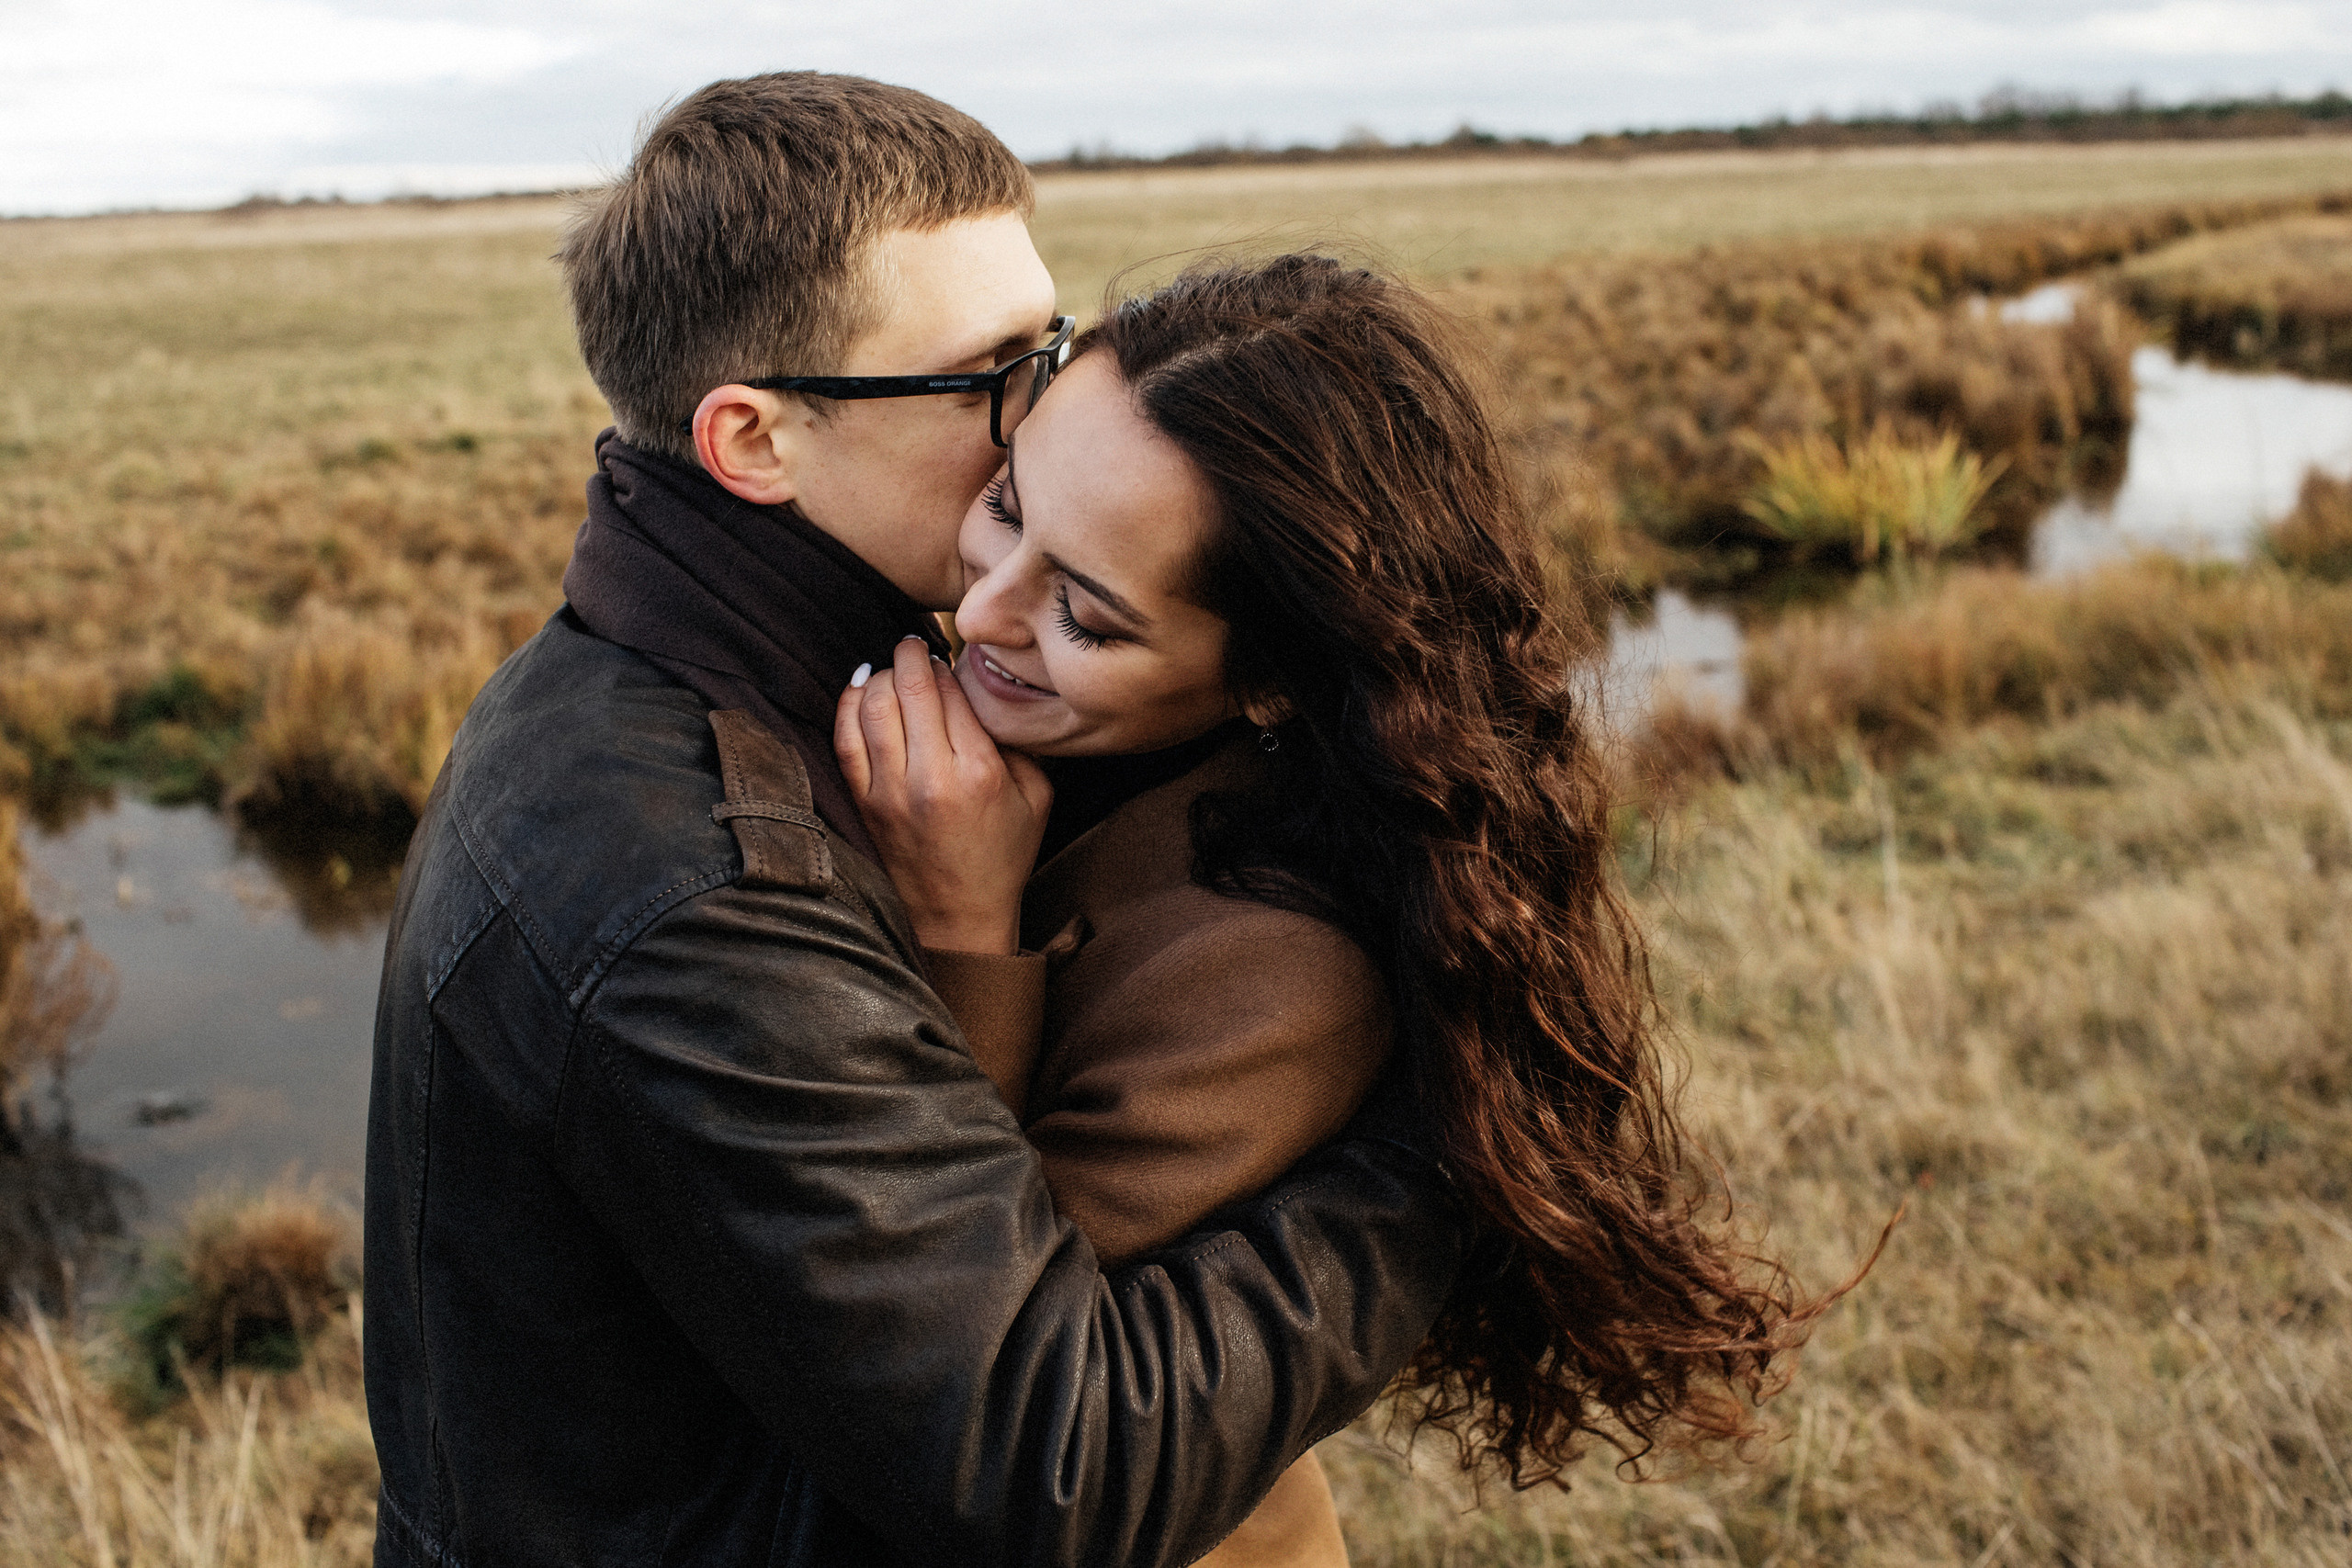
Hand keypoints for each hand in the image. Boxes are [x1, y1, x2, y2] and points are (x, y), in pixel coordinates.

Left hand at [834, 637, 1052, 954]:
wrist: (957, 917)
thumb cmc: (1001, 857)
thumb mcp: (1036, 798)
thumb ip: (1017, 744)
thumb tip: (987, 693)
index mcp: (978, 773)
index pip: (952, 692)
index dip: (946, 663)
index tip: (946, 654)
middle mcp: (930, 778)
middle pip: (910, 689)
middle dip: (910, 656)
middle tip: (913, 644)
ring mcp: (889, 791)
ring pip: (872, 706)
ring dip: (881, 676)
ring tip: (893, 667)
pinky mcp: (863, 803)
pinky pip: (844, 739)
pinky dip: (848, 704)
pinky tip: (860, 688)